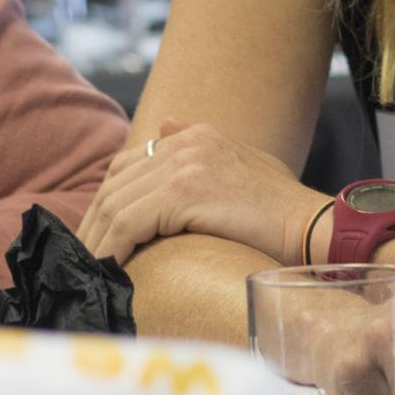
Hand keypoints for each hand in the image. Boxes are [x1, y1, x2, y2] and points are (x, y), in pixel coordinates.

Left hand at [77, 120, 324, 264]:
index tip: (100, 235)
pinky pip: (128, 224)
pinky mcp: (184, 191)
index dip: (108, 202)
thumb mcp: (239, 164)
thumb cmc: (280, 209)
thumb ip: (198, 146)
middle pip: (115, 185)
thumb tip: (163, 124)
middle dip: (95, 225)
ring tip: (92, 270)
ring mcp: (185, 164)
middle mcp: (186, 142)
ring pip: (116, 206)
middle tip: (85, 259)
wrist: (309, 225)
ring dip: (98, 242)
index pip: (128, 163)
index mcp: (197, 135)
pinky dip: (112, 248)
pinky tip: (109, 268)